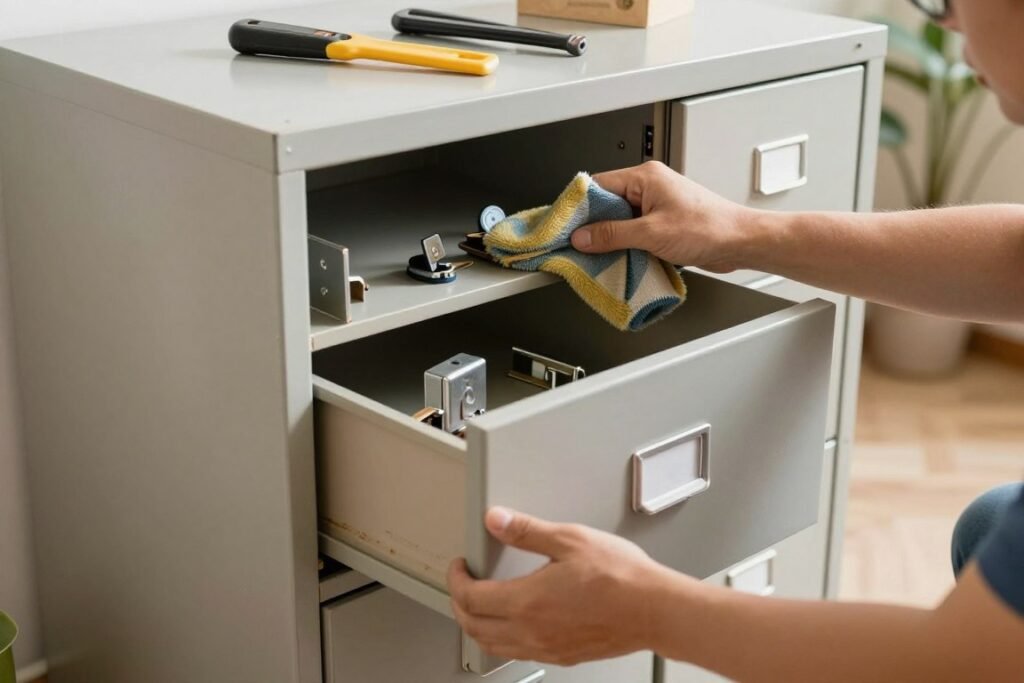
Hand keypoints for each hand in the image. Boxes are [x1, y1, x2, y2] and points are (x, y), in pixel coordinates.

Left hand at [447, 507, 668, 665]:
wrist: (655, 609)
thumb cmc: (622, 576)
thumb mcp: (570, 539)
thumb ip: (528, 530)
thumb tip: (497, 520)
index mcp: (528, 601)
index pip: (471, 597)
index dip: (456, 579)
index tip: (459, 566)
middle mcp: (532, 631)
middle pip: (474, 626)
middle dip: (459, 603)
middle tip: (462, 583)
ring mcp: (547, 647)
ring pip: (494, 645)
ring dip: (477, 624)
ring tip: (479, 603)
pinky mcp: (563, 655)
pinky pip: (518, 653)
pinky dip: (502, 638)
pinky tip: (513, 624)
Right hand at [572, 161, 752, 271]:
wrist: (740, 242)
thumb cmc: (709, 227)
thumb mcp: (652, 233)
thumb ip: (613, 235)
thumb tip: (583, 237)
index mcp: (645, 177)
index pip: (598, 185)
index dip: (579, 206)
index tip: (565, 226)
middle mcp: (649, 187)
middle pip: (606, 204)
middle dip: (593, 226)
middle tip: (579, 246)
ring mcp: (656, 206)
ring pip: (620, 221)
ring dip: (611, 239)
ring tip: (600, 256)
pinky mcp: (662, 223)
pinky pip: (634, 232)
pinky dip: (626, 246)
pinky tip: (621, 259)